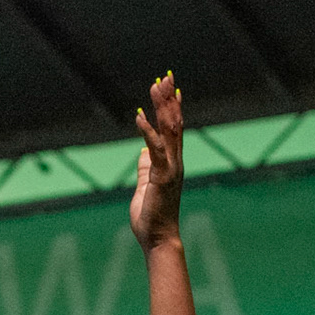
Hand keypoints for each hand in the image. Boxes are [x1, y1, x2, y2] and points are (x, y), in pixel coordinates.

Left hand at [129, 71, 184, 250]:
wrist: (159, 239)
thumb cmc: (152, 217)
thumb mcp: (145, 186)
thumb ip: (145, 168)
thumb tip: (143, 152)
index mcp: (172, 163)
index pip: (174, 129)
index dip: (172, 107)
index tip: (170, 86)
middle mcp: (175, 162)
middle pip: (174, 123)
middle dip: (169, 98)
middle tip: (166, 75)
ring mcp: (171, 169)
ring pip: (169, 131)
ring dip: (162, 107)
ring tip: (156, 85)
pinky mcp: (162, 177)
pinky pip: (155, 150)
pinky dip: (147, 131)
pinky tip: (139, 116)